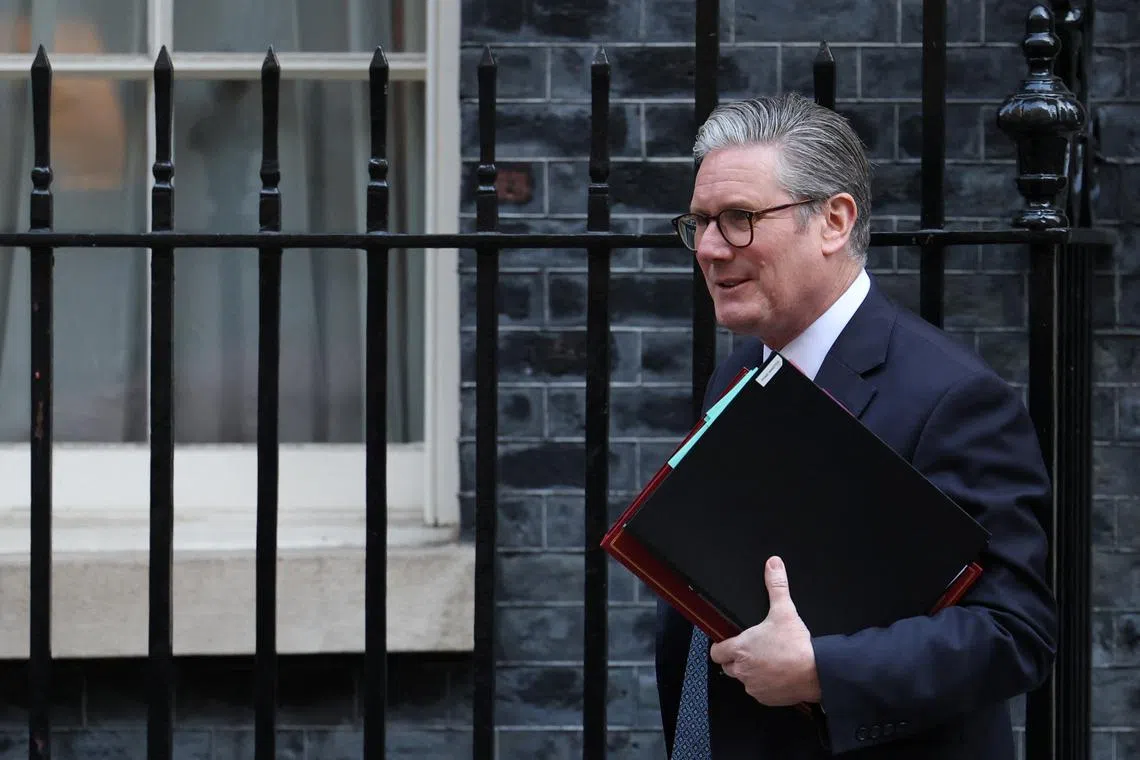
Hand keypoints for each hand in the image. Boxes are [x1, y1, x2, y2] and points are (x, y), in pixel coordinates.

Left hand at [709, 556, 821, 706]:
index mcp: (740, 649)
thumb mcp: (784, 610)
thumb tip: (773, 564)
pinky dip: (765, 685)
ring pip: (745, 680)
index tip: (729, 643)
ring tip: (769, 661)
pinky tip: (778, 675)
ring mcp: (753, 686)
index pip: (716, 652)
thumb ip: (776, 586)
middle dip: (738, 659)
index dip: (721, 646)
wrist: (817, 672)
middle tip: (754, 650)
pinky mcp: (766, 698)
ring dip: (752, 672)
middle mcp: (742, 670)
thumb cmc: (796, 645)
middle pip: (728, 667)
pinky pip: (759, 692)